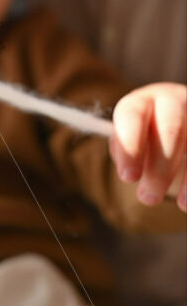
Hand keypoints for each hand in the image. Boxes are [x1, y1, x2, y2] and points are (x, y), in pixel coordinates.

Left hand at [111, 82, 185, 211]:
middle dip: (160, 167)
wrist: (176, 115)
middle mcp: (171, 101)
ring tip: (181, 204)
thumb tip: (129, 169)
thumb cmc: (144, 133)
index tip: (128, 179)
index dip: (131, 147)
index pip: (132, 117)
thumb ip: (126, 151)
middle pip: (170, 129)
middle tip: (148, 198)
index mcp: (141, 102)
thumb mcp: (130, 138)